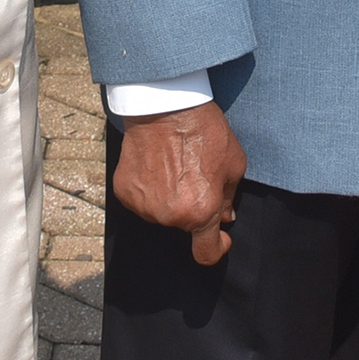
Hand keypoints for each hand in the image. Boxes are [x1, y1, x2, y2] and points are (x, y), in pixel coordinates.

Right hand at [114, 99, 245, 264]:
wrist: (165, 106)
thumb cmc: (204, 130)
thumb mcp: (233, 163)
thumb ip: (228, 197)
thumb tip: (224, 216)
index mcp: (200, 212)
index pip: (206, 253)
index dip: (217, 248)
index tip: (220, 239)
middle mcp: (170, 216)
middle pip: (185, 226)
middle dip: (194, 208)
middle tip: (195, 177)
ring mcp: (145, 206)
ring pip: (162, 213)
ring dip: (170, 199)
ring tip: (174, 167)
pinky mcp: (125, 192)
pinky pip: (142, 200)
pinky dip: (149, 190)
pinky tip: (156, 166)